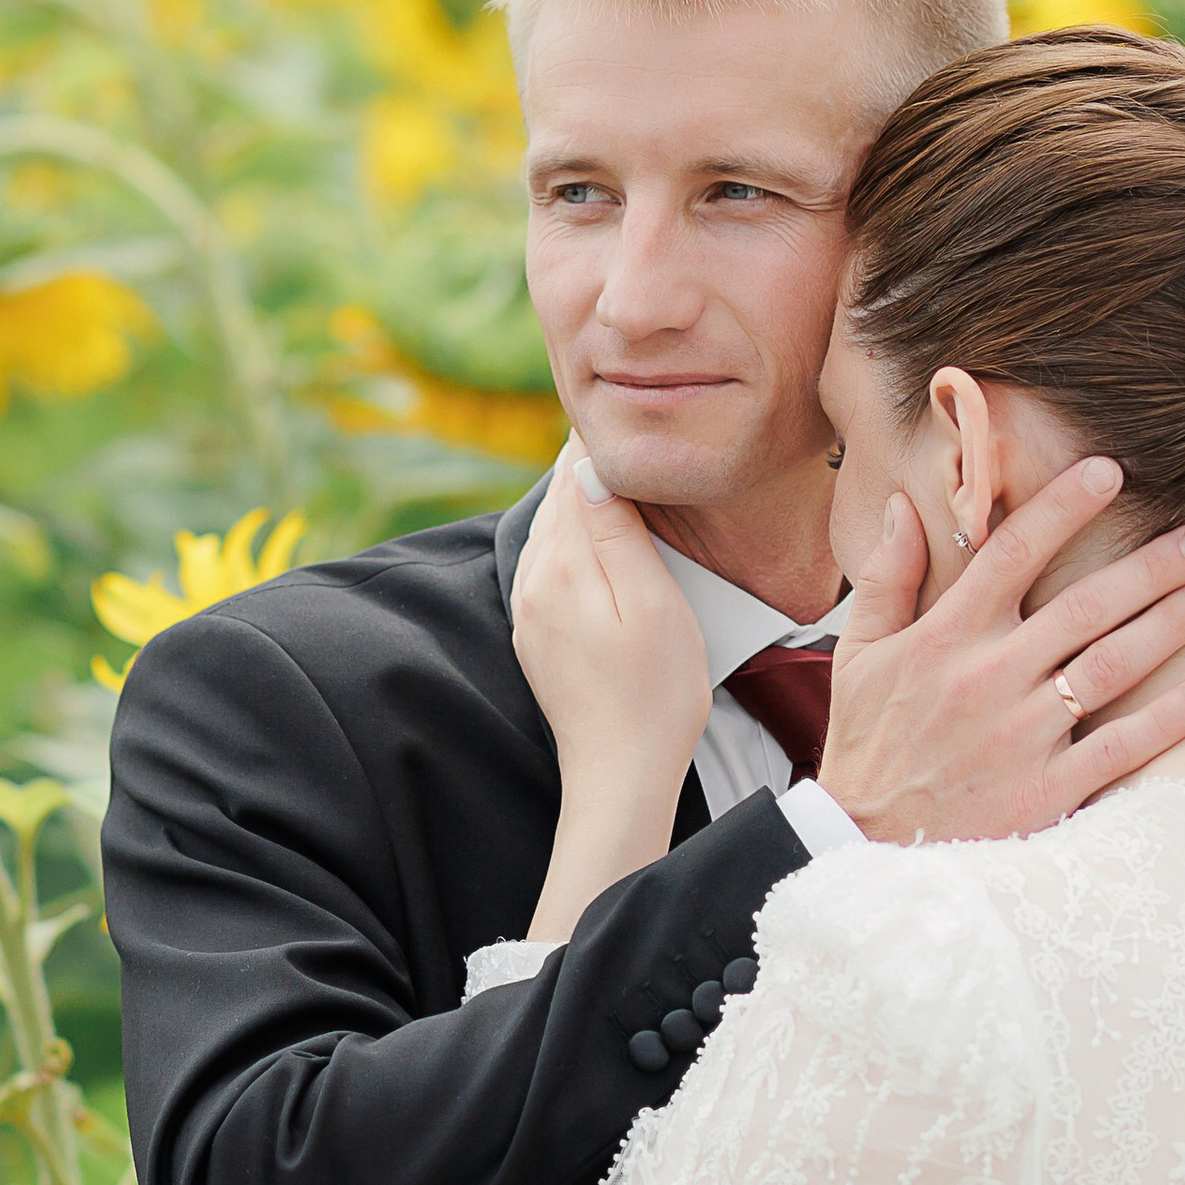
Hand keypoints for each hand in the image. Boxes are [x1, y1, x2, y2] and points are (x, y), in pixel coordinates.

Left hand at [513, 449, 712, 938]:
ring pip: (549, 530)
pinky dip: (569, 534)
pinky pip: (548, 563)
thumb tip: (591, 469)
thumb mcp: (652, 605)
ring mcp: (530, 611)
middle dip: (581, 462)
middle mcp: (533, 583)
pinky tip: (592, 531)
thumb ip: (618, 534)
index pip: (572, 478)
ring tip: (605, 462)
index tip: (620, 408)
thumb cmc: (654, 694)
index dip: (596, 440)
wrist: (620, 775)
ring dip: (573, 497)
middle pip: (554, 500)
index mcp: (561, 568)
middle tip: (615, 422)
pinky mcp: (537, 635)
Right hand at [819, 464, 1184, 845]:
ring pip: (1112, 664)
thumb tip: (903, 507)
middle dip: (1151, 565)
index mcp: (948, 636)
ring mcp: (1022, 734)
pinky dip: (1168, 717)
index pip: (1013, 551)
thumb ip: (886, 579)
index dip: (1063, 506)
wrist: (863, 845)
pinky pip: (1121, 745)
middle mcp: (990, 676)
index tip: (1108, 471)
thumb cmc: (868, 746)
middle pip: (1086, 604)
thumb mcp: (859, 656)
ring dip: (1170, 623)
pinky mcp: (1046, 789)